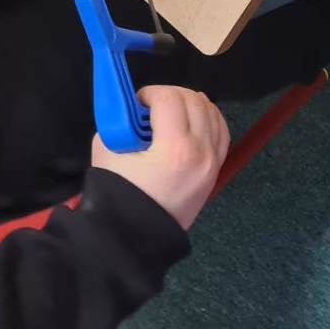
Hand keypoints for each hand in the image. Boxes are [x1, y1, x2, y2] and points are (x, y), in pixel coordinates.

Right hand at [90, 86, 229, 230]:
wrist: (135, 234)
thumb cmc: (118, 192)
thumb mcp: (108, 147)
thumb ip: (122, 120)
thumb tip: (135, 107)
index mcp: (175, 148)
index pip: (170, 98)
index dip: (150, 93)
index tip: (137, 104)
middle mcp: (202, 152)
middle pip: (194, 100)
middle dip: (170, 94)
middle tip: (150, 106)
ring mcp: (213, 162)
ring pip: (213, 112)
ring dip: (190, 103)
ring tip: (170, 113)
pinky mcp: (216, 170)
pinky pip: (221, 131)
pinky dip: (207, 118)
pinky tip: (191, 120)